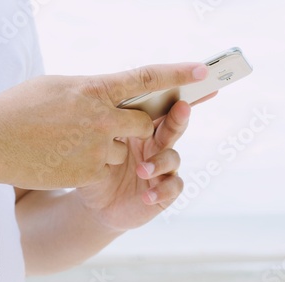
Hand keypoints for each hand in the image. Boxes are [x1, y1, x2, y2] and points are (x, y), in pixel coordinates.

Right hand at [0, 63, 207, 188]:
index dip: (178, 74)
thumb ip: (94, 90)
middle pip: (144, 124)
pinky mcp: (93, 172)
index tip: (203, 72)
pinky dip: (93, 166)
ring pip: (124, 149)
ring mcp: (99, 145)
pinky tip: (67, 160)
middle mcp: (102, 116)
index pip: (147, 78)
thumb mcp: (58, 87)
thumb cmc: (20, 110)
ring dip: (107, 149)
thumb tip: (116, 90)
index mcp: (95, 88)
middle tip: (111, 127)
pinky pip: (108, 168)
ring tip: (72, 144)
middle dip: (134, 128)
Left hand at [75, 99, 200, 230]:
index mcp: (141, 126)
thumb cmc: (95, 166)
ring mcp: (163, 167)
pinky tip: (147, 195)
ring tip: (142, 169)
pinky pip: (173, 188)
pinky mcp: (165, 191)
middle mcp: (156, 144)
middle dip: (178, 117)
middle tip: (182, 107)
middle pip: (173, 126)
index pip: (159, 106)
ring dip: (159, 162)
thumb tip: (105, 104)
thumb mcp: (95, 143)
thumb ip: (105, 125)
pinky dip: (161, 191)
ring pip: (173, 158)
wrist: (95, 203)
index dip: (175, 90)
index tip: (189, 76)